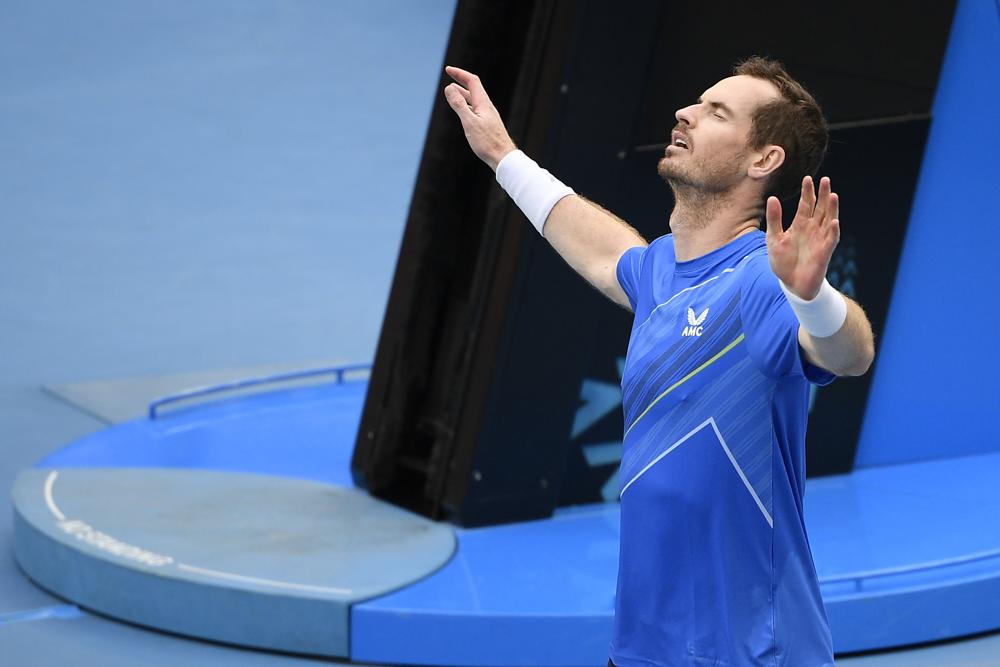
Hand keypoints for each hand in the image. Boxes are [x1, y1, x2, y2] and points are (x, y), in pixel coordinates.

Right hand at [443, 66, 516, 170]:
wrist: (502, 157)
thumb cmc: (487, 142)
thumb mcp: (469, 122)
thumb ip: (459, 105)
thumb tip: (449, 88)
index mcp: (483, 103)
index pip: (472, 81)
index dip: (460, 73)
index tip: (448, 69)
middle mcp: (487, 107)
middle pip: (474, 88)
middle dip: (461, 80)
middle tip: (450, 75)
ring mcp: (488, 115)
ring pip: (474, 99)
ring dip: (463, 92)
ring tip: (452, 90)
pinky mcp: (488, 124)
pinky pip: (475, 109)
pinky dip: (466, 104)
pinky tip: (464, 110)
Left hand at [765, 175, 839, 299]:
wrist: (791, 284)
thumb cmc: (783, 262)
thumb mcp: (773, 238)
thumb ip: (774, 219)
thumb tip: (772, 198)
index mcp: (799, 225)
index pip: (805, 204)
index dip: (807, 192)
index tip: (808, 179)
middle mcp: (812, 229)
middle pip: (820, 208)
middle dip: (823, 195)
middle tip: (825, 180)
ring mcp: (820, 239)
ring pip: (828, 220)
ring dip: (832, 209)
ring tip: (833, 195)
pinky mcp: (824, 252)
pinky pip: (831, 239)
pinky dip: (832, 231)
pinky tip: (833, 222)